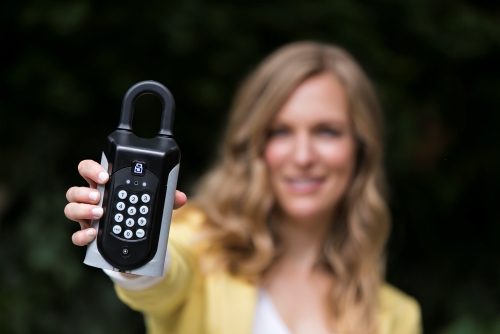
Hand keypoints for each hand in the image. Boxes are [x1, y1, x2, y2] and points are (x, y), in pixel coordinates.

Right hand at [64, 159, 186, 245]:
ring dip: (82, 210)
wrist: (136, 238)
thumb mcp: (154, 203)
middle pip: (75, 189)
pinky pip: (76, 236)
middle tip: (99, 196)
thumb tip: (180, 197)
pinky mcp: (87, 235)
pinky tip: (93, 234)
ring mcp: (87, 217)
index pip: (89, 169)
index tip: (106, 175)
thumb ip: (167, 198)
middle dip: (84, 191)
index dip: (93, 169)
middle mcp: (92, 199)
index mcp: (105, 185)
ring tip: (99, 213)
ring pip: (71, 209)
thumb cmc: (139, 211)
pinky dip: (82, 235)